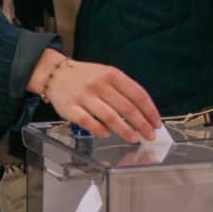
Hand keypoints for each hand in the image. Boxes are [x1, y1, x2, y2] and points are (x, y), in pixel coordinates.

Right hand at [27, 51, 160, 142]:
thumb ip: (122, 90)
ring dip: (125, 130)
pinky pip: (88, 122)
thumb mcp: (106, 74)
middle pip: (126, 107)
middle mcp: (99, 84)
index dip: (149, 110)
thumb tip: (143, 113)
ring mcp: (84, 96)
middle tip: (150, 136)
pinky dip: (99, 130)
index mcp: (111, 74)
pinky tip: (107, 134)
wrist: (56, 73)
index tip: (156, 122)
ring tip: (134, 138)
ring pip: (110, 116)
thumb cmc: (86, 77)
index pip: (137, 93)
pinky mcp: (70, 108)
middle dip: (142, 124)